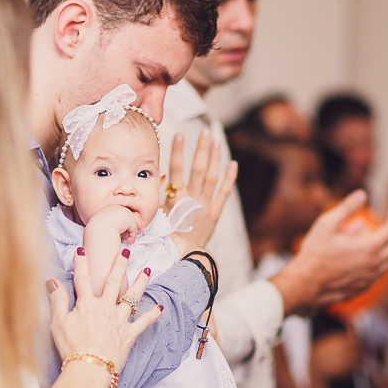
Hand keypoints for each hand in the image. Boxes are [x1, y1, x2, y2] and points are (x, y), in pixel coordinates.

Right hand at [48, 247, 162, 373]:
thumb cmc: (71, 347)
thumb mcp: (58, 322)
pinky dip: (152, 316)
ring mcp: (119, 320)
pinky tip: (160, 308)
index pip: (83, 279)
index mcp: (87, 304)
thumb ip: (57, 299)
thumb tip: (51, 281)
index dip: (81, 264)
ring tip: (147, 271)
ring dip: (140, 283)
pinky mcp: (129, 335)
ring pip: (132, 298)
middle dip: (119, 265)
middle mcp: (106, 308)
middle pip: (114, 282)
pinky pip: (143, 323)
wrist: (89, 368)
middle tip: (125, 252)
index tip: (81, 250)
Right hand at [90, 204, 142, 244]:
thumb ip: (113, 222)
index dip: (128, 218)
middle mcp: (118, 208)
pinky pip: (133, 228)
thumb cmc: (97, 229)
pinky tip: (129, 241)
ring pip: (133, 221)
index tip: (132, 223)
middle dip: (136, 222)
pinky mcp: (128, 219)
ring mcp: (123, 212)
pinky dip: (132, 236)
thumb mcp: (104, 223)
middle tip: (140, 228)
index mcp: (111, 208)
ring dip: (133, 232)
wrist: (97, 229)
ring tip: (130, 239)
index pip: (123, 211)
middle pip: (130, 214)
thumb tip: (120, 228)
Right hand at [165, 129, 238, 247]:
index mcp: (174, 199)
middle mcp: (191, 199)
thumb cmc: (165, 235)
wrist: (183, 256)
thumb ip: (156, 196)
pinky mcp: (215, 212)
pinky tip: (233, 163)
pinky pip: (224, 192)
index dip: (178, 151)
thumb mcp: (155, 216)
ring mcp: (205, 205)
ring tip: (216, 141)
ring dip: (215, 158)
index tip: (180, 134)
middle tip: (204, 132)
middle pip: (198, 169)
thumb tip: (159, 176)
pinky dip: (229, 177)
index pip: (176, 170)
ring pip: (212, 176)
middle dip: (201, 149)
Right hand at [273, 190, 387, 313]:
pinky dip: (380, 263)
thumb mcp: (327, 224)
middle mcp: (374, 264)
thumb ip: (347, 208)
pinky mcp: (363, 287)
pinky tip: (369, 259)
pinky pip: (379, 274)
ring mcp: (370, 278)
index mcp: (369, 247)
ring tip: (381, 241)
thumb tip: (362, 194)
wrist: (305, 282)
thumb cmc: (314, 252)